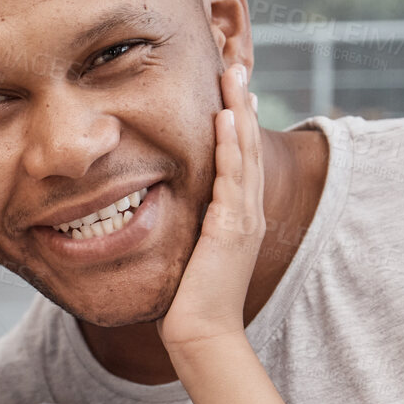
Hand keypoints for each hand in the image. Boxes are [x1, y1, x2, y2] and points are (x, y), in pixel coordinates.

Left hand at [158, 64, 264, 352]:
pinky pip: (233, 177)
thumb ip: (185, 228)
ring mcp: (243, 218)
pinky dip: (230, 145)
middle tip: (236, 67)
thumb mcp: (187, 253)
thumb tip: (156, 210)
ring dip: (239, 111)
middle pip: (247, 146)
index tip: (231, 91)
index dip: (238, 123)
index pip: (239, 159)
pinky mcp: (232, 228)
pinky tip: (225, 117)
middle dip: (242, 104)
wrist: (201, 335)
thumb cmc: (188, 302)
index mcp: (237, 217)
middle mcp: (247, 212)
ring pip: (244, 153)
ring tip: (234, 76)